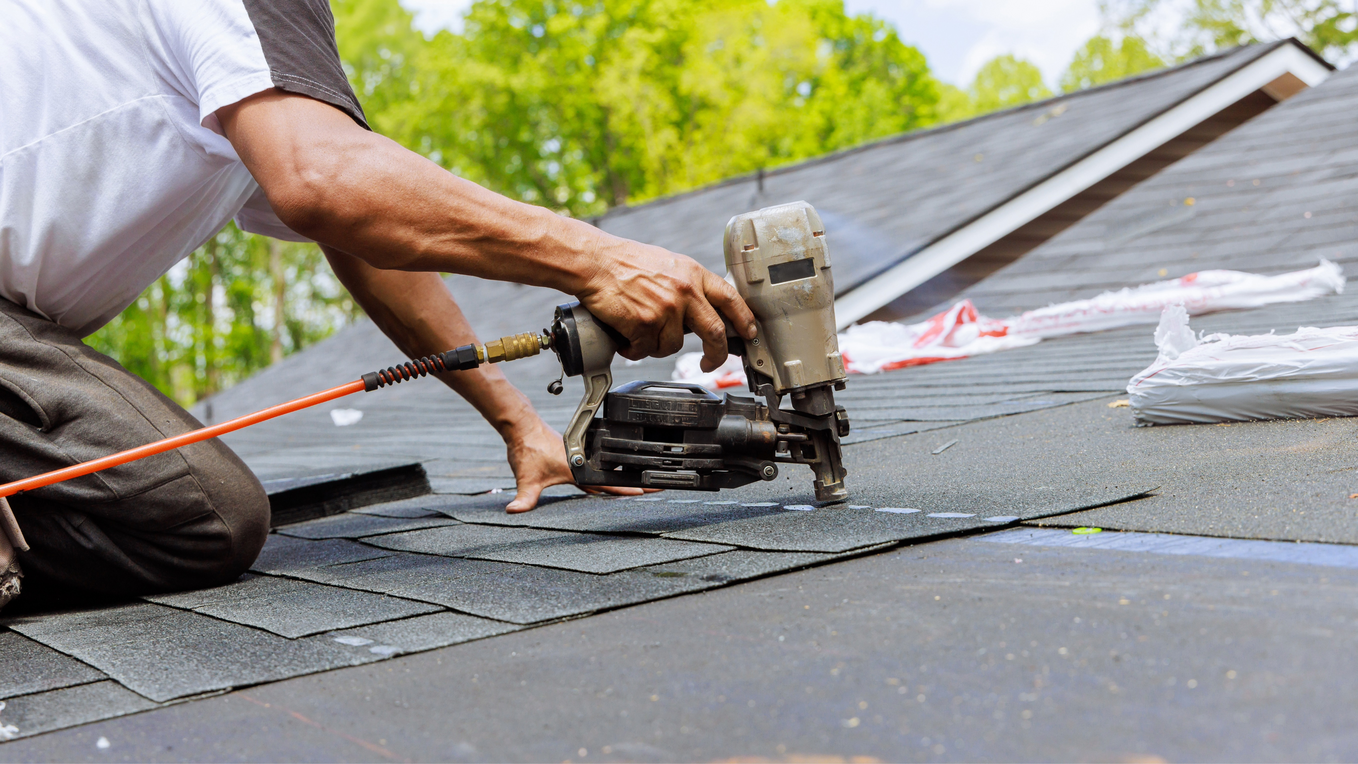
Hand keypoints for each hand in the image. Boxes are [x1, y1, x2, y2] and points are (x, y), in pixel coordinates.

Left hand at [503, 415, 650, 512]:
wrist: (523, 427)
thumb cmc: (526, 450)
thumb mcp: (526, 479)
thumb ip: (523, 498)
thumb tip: (513, 512)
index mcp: (577, 469)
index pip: (607, 481)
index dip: (627, 488)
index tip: (646, 489)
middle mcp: (582, 461)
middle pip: (613, 475)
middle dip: (632, 482)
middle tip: (653, 486)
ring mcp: (578, 455)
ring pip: (605, 469)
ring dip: (620, 475)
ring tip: (640, 482)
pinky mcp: (573, 452)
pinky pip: (594, 464)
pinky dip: (604, 471)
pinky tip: (608, 474)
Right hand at [577, 239, 756, 372]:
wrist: (594, 262)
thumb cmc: (624, 262)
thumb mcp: (667, 265)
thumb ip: (687, 285)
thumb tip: (702, 308)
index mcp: (693, 274)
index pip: (730, 298)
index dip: (744, 319)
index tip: (749, 332)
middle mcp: (684, 291)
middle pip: (714, 332)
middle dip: (717, 353)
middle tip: (712, 363)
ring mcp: (666, 309)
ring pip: (673, 346)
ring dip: (656, 346)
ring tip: (640, 331)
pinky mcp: (646, 324)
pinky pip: (647, 350)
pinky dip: (634, 348)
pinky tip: (625, 335)